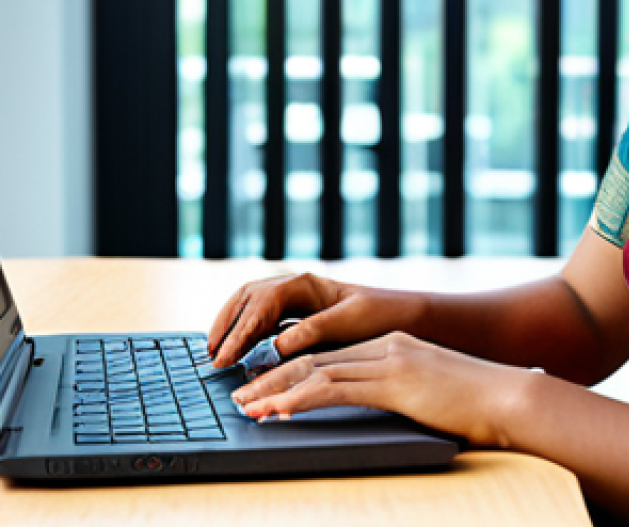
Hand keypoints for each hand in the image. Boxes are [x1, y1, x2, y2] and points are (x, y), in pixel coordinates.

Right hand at [206, 273, 425, 367]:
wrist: (403, 315)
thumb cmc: (381, 315)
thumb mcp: (349, 322)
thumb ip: (312, 331)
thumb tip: (275, 346)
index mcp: (306, 284)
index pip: (262, 302)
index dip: (241, 330)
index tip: (225, 356)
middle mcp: (296, 287)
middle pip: (248, 298)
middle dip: (227, 325)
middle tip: (212, 356)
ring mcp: (296, 300)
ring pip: (252, 306)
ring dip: (232, 327)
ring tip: (216, 352)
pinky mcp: (299, 315)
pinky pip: (263, 319)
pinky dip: (246, 333)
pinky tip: (239, 351)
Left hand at [230, 333, 530, 448]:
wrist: (508, 398)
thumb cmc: (475, 404)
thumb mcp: (429, 394)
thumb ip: (399, 394)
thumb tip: (376, 412)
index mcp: (393, 347)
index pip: (330, 357)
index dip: (291, 373)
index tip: (264, 390)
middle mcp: (386, 347)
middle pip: (316, 360)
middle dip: (273, 379)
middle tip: (241, 397)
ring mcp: (391, 361)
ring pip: (318, 372)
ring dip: (277, 391)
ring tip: (247, 407)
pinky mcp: (395, 381)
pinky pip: (337, 389)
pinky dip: (302, 399)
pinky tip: (280, 411)